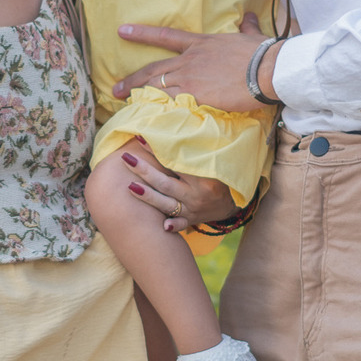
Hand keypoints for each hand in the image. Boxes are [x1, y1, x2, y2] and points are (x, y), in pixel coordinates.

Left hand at [113, 13, 279, 114]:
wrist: (266, 69)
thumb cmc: (262, 53)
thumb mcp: (252, 37)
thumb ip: (248, 28)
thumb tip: (251, 16)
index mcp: (201, 43)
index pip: (165, 36)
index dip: (142, 33)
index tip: (122, 31)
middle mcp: (190, 59)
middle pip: (154, 68)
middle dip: (132, 78)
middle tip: (115, 87)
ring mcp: (190, 78)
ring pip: (156, 86)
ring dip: (138, 94)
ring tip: (123, 102)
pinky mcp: (195, 95)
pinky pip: (169, 103)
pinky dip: (155, 109)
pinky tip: (143, 114)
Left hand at [119, 145, 236, 233]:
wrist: (233, 201)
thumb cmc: (220, 175)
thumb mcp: (212, 161)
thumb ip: (193, 152)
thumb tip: (169, 134)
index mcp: (202, 177)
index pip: (174, 162)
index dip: (157, 151)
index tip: (140, 139)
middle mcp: (196, 194)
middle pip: (165, 183)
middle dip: (144, 171)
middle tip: (126, 159)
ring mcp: (193, 209)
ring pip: (166, 204)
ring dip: (148, 196)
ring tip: (130, 186)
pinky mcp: (191, 220)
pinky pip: (182, 225)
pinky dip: (174, 226)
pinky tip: (163, 226)